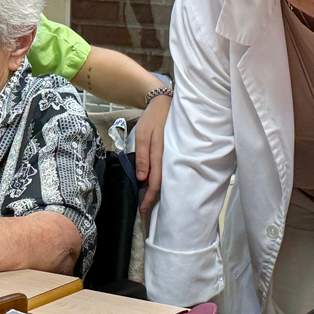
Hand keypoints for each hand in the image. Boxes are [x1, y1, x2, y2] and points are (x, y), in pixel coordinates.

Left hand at [135, 95, 170, 211]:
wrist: (164, 104)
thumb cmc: (152, 119)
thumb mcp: (142, 135)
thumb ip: (142, 156)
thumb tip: (141, 178)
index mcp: (160, 156)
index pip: (155, 182)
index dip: (149, 197)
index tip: (142, 209)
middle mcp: (168, 158)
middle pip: (162, 183)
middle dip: (153, 197)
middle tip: (144, 210)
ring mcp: (172, 156)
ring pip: (165, 178)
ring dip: (156, 190)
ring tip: (148, 199)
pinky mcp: (171, 153)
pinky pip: (166, 170)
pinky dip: (159, 179)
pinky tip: (153, 182)